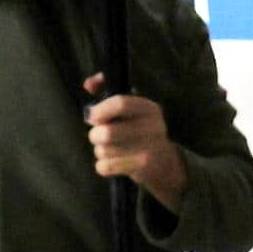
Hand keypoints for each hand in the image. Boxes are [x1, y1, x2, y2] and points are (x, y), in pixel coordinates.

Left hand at [81, 82, 186, 207]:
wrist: (164, 162)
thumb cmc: (139, 131)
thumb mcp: (131, 108)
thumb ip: (107, 90)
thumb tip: (88, 84)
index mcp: (149, 108)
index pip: (121, 103)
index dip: (100, 110)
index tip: (93, 116)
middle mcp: (152, 127)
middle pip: (107, 133)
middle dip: (95, 135)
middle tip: (99, 136)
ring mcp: (148, 148)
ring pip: (104, 150)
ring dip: (101, 151)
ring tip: (111, 149)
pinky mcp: (142, 167)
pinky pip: (106, 167)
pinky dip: (103, 166)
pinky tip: (114, 162)